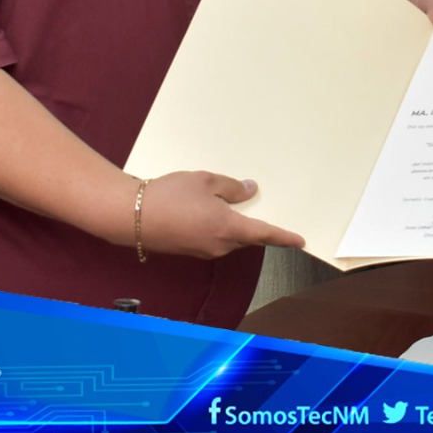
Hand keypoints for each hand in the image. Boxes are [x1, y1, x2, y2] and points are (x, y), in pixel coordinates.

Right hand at [135, 171, 305, 258]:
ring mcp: (203, 251)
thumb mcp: (205, 181)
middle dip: (253, 224)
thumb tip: (250, 191)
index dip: (284, 237)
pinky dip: (216, 227)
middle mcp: (219, 245)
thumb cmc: (170, 195)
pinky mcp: (190, 251)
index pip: (265, 234)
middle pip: (246, 236)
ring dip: (231, 224)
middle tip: (256, 204)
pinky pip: (213, 239)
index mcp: (228, 228)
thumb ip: (232, 187)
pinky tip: (204, 210)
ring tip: (221, 200)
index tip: (300, 241)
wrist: (132, 216)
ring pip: (229, 238)